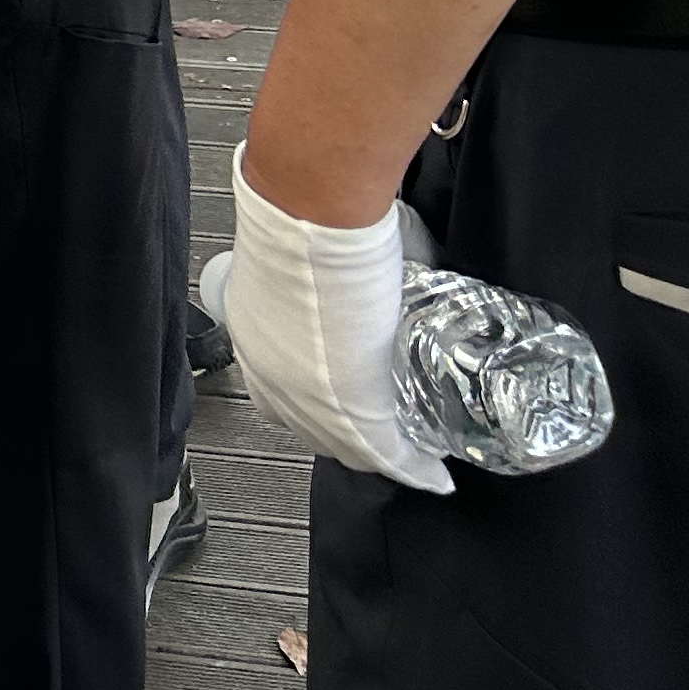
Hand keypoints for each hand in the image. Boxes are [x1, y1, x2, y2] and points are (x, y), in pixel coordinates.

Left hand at [223, 148, 449, 491]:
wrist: (312, 215)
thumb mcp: (312, 257)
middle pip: (307, 425)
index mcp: (256, 331)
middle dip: (343, 433)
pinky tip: (432, 473)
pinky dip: (411, 466)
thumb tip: (375, 256)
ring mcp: (303, 393)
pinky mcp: (347, 405)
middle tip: (383, 433)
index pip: (278, 388)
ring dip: (380, 451)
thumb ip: (337, 271)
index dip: (311, 403)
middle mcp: (269, 368)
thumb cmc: (306, 215)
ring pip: (345, 443)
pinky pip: (383, 451)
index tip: (340, 402)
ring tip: (414, 455)